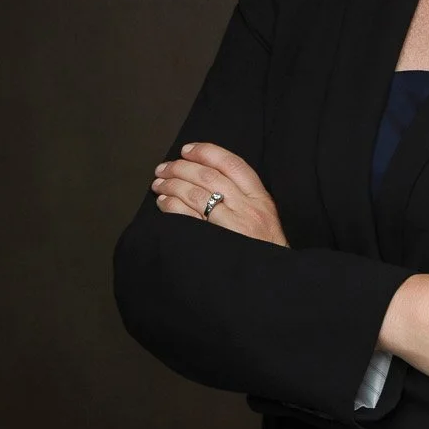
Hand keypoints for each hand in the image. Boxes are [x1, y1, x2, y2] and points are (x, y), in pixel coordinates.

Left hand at [153, 142, 288, 245]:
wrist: (270, 278)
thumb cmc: (264, 248)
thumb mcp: (265, 215)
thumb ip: (244, 196)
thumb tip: (207, 175)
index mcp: (261, 197)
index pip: (232, 164)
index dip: (206, 152)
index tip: (186, 150)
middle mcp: (248, 208)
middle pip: (209, 176)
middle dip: (181, 168)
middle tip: (164, 168)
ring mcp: (232, 225)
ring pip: (196, 194)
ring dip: (172, 185)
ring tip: (159, 184)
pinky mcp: (216, 242)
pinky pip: (187, 217)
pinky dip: (171, 206)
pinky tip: (163, 203)